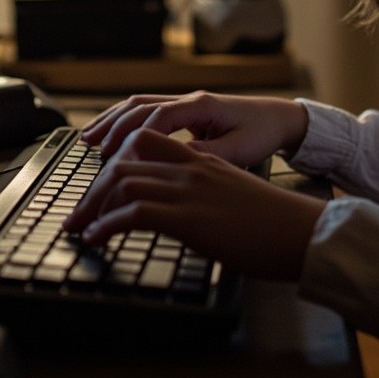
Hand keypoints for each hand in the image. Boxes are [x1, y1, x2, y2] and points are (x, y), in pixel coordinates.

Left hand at [63, 128, 323, 279]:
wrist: (301, 230)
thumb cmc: (272, 220)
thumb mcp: (232, 192)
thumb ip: (204, 190)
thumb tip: (182, 209)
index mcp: (201, 159)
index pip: (146, 138)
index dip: (114, 152)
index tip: (96, 173)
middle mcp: (190, 166)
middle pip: (125, 160)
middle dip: (93, 186)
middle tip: (77, 212)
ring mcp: (188, 189)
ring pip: (122, 181)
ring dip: (92, 206)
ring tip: (79, 228)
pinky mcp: (189, 217)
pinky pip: (133, 212)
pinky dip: (106, 225)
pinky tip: (96, 239)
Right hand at [79, 90, 308, 164]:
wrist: (279, 118)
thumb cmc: (261, 134)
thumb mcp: (238, 151)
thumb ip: (206, 156)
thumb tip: (172, 163)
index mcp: (202, 106)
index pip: (158, 115)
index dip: (134, 135)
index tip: (116, 157)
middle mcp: (189, 99)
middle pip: (141, 105)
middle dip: (113, 126)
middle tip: (91, 151)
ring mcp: (184, 103)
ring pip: (139, 104)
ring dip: (112, 120)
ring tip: (87, 139)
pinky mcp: (184, 111)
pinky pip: (146, 110)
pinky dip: (124, 120)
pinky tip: (110, 134)